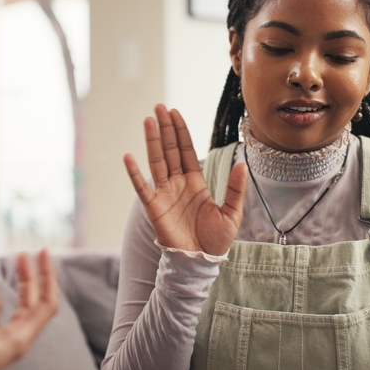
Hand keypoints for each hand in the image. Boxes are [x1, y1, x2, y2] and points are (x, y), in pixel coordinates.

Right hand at [123, 104, 247, 254]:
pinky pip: (142, 187)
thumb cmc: (215, 240)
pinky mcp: (154, 208)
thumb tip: (241, 165)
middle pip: (170, 150)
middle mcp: (178, 183)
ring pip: (157, 161)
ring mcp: (164, 194)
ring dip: (151, 141)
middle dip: (165, 128)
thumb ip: (235, 189)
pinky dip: (135, 173)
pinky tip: (128, 156)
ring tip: (147, 121)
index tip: (175, 112)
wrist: (200, 262)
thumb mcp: (232, 213)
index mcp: (195, 182)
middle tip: (158, 107)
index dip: (181, 131)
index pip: (186, 150)